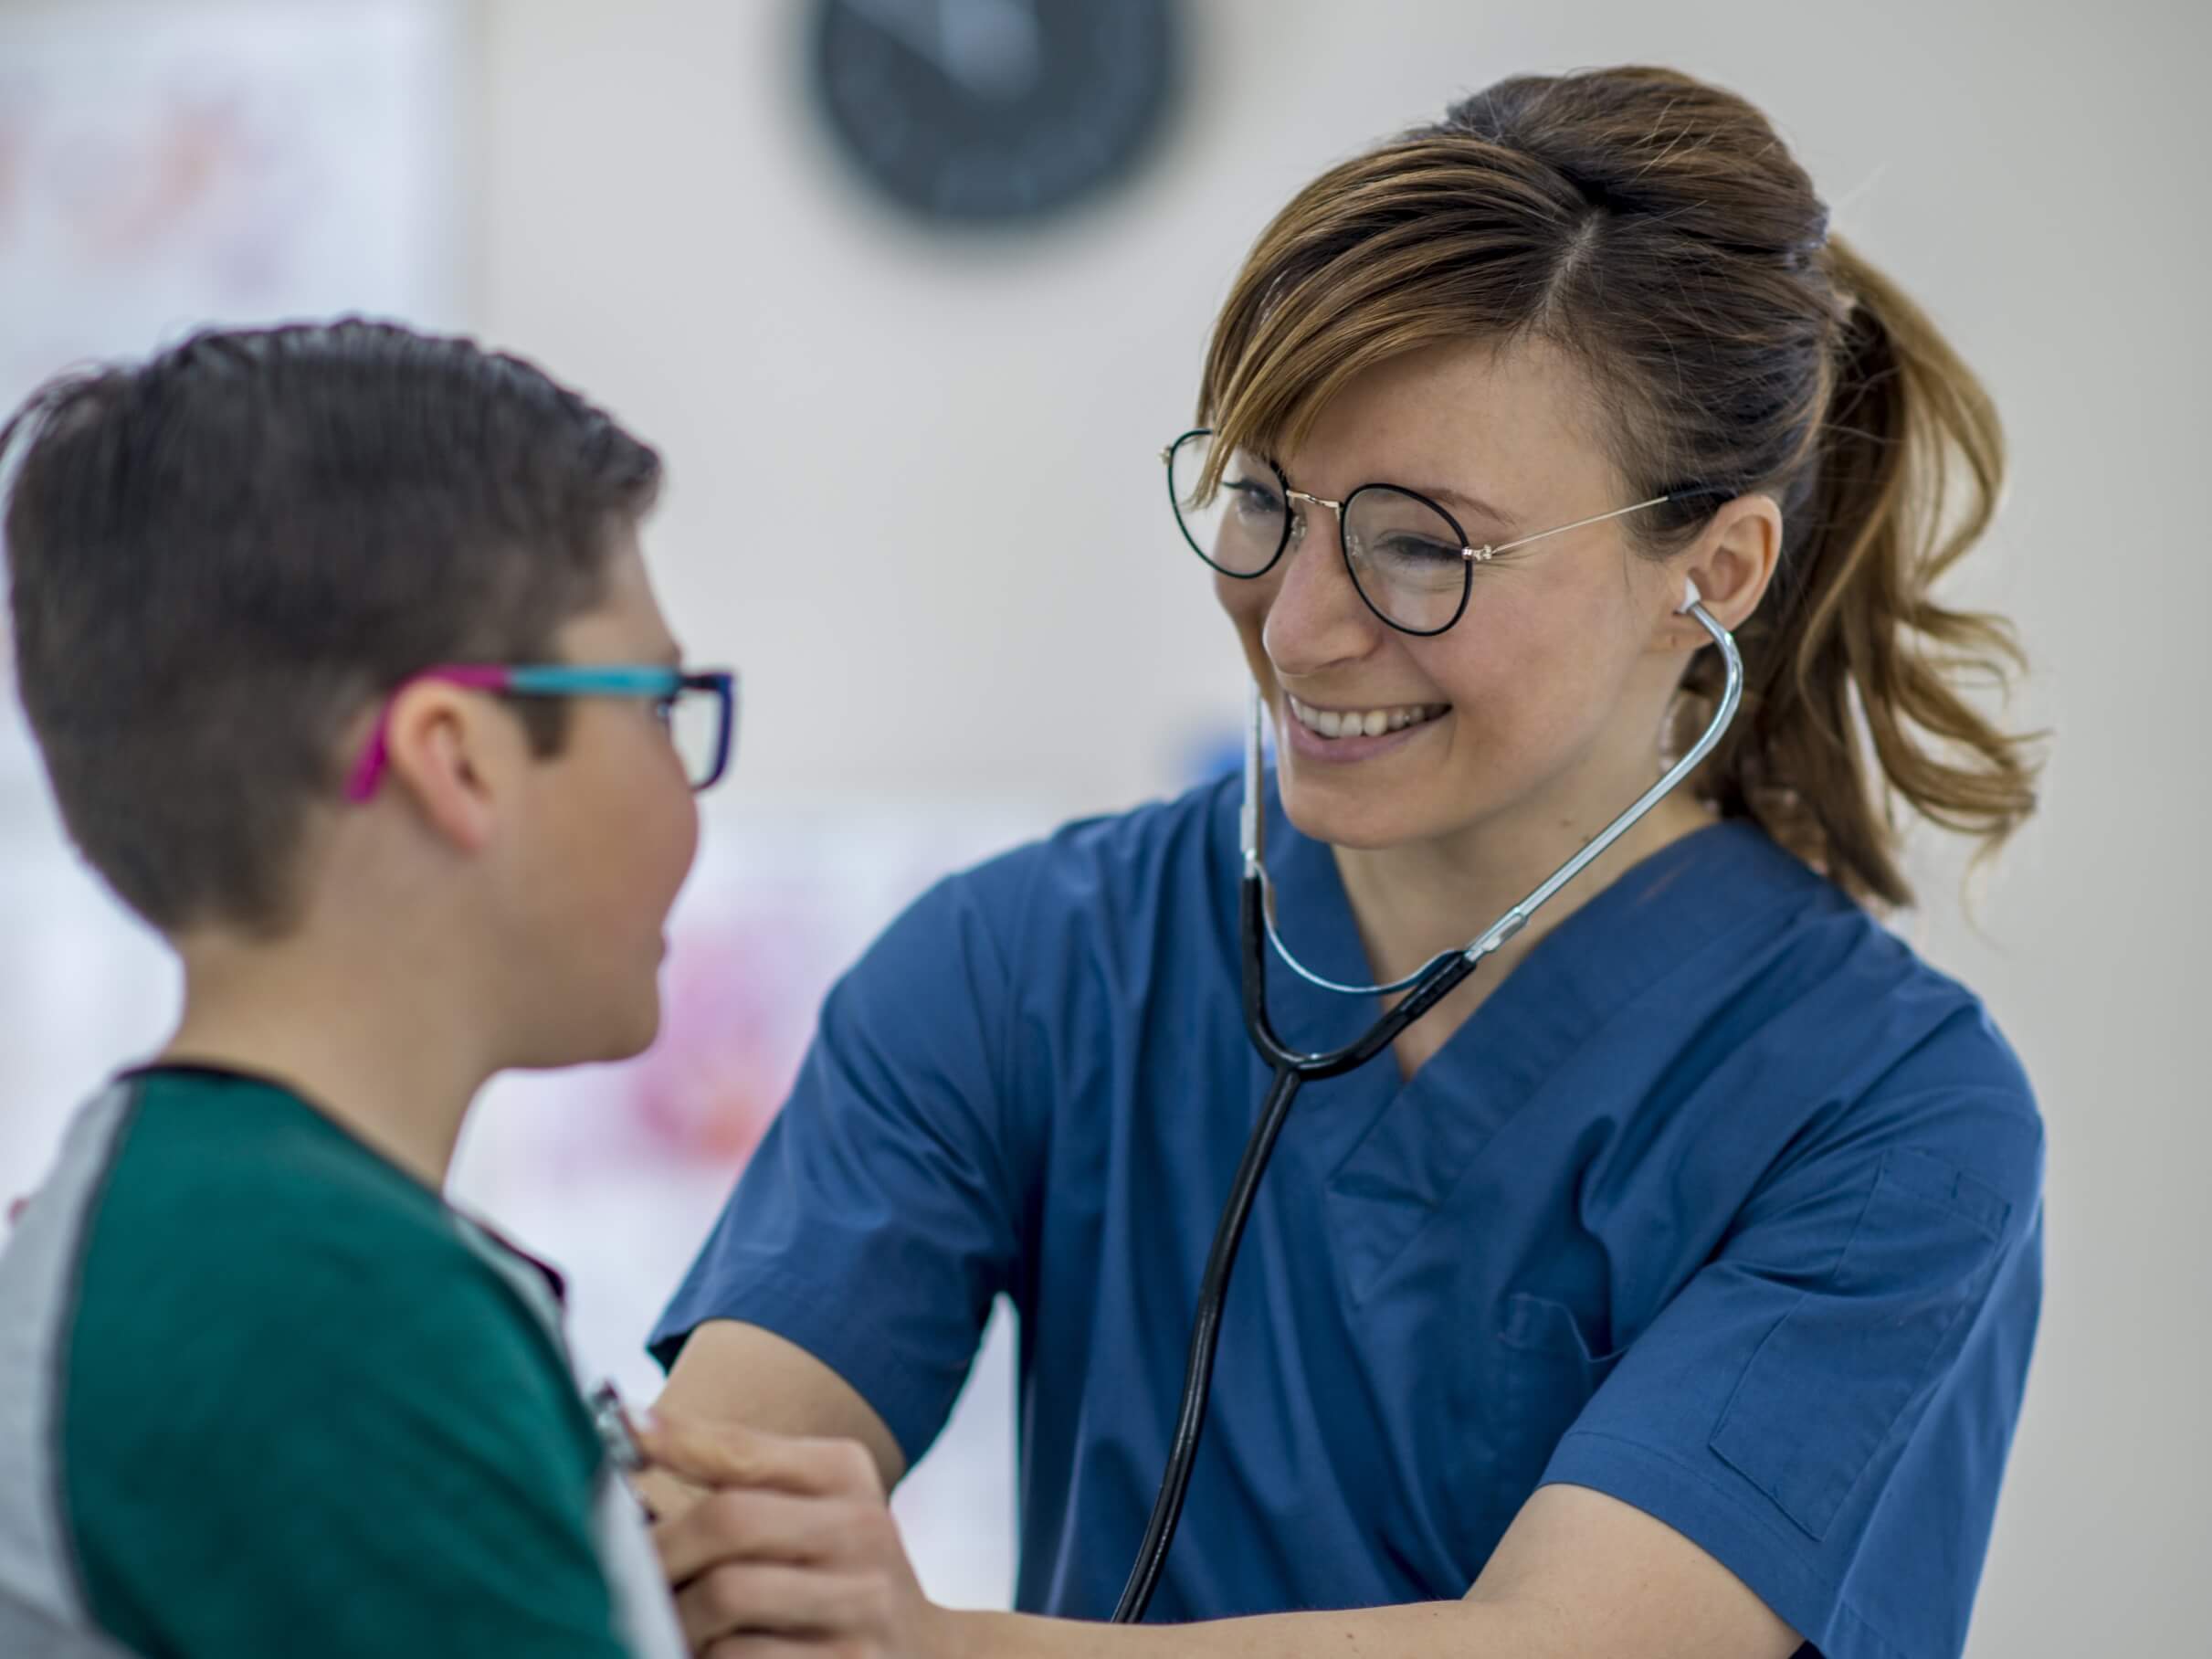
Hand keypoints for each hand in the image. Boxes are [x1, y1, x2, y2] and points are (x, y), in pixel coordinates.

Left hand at [639, 1410, 951, 1658]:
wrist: (921, 1654)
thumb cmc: (832, 1570)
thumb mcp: (809, 1505)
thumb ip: (735, 1470)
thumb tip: (633, 1430)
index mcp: (847, 1474)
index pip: (745, 1449)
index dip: (678, 1441)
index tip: (623, 1433)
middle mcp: (865, 1531)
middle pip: (729, 1521)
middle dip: (660, 1551)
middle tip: (623, 1574)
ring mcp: (862, 1605)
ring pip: (726, 1596)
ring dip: (676, 1614)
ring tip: (663, 1620)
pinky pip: (740, 1658)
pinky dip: (705, 1657)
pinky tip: (704, 1652)